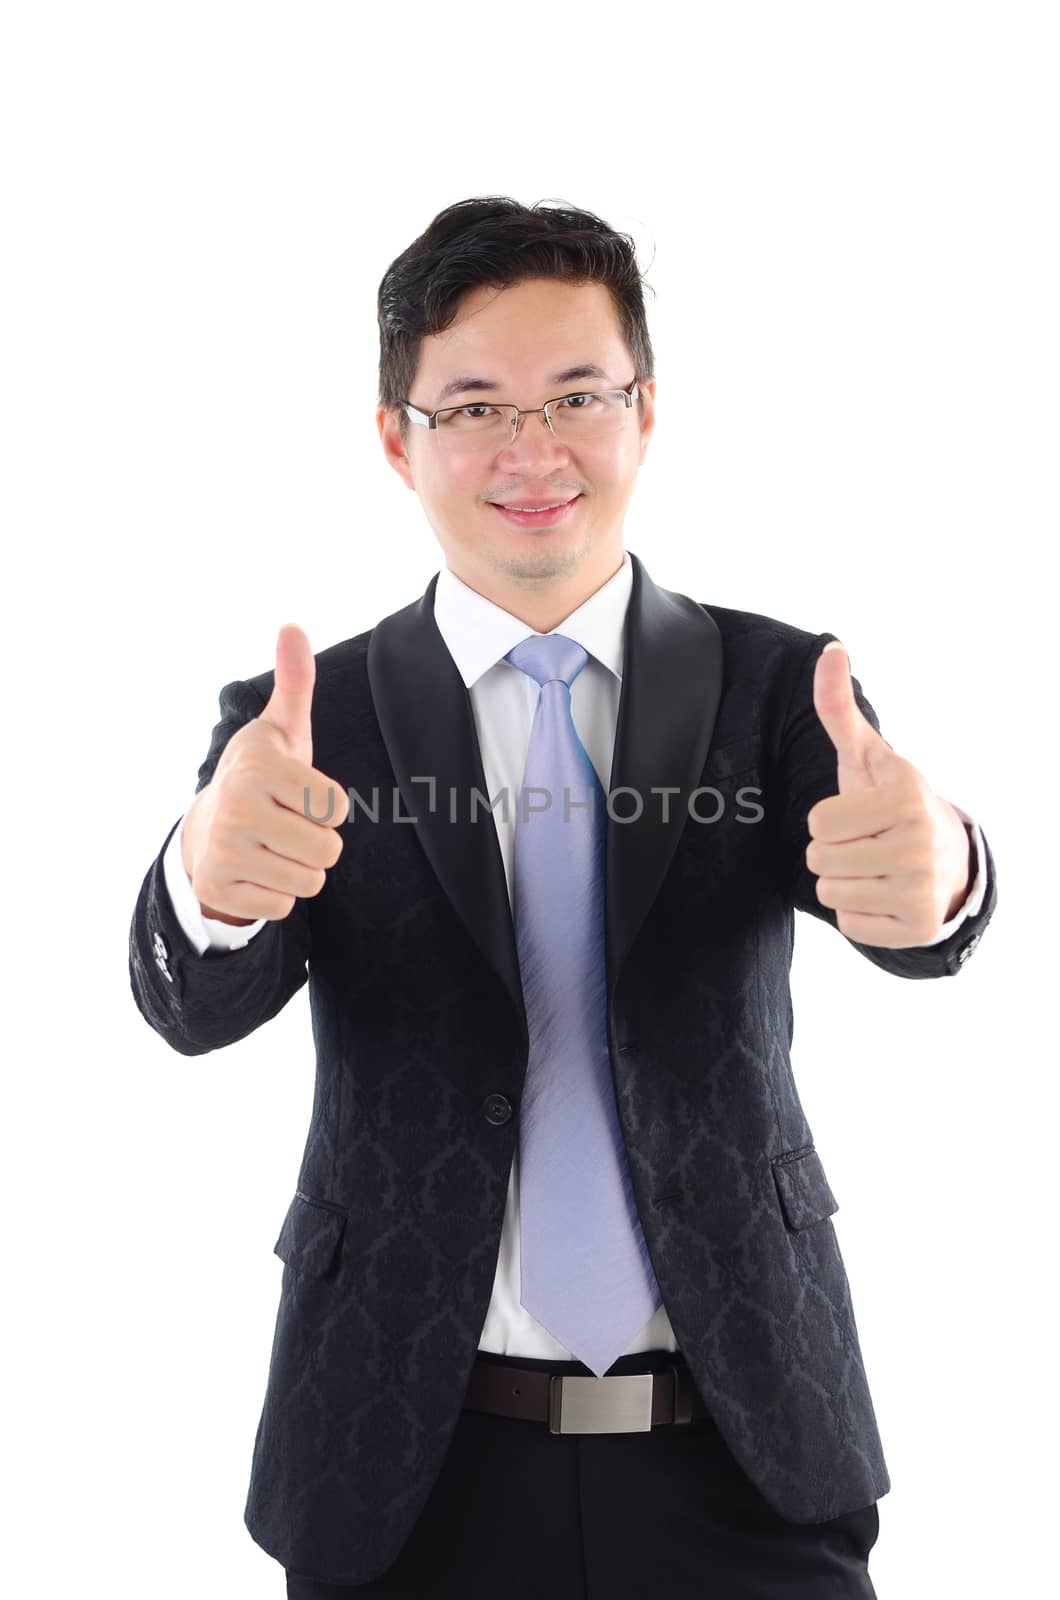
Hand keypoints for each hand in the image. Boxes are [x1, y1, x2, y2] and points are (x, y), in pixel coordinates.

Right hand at [181, 624, 348, 923]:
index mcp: (259, 768)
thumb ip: (295, 683)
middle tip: (289, 825)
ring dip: (301, 869)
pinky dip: (278, 893)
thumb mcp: (281, 729)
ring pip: (310, 882)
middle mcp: (237, 808)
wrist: (205, 829)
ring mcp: (224, 851)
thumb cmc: (261, 775)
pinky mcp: (219, 888)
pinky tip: (258, 869)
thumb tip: (292, 627)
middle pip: (328, 850)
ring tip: (275, 846)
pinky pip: (285, 906)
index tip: (302, 794)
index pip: (336, 808)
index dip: (329, 805)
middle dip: (318, 842)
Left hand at [804, 641, 970, 948]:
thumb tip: (829, 648)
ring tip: (874, 867)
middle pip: (818, 860)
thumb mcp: (868, 757)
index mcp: (906, 798)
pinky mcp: (917, 928)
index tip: (860, 814)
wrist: (949, 861)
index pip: (818, 822)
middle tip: (866, 843)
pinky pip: (849, 926)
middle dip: (832, 852)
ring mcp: (922, 890)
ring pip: (829, 894)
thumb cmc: (892, 804)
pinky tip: (884, 895)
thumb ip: (839, 708)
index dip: (828, 819)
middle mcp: (919, 844)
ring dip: (843, 882)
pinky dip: (859, 914)